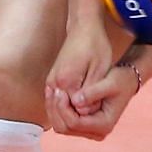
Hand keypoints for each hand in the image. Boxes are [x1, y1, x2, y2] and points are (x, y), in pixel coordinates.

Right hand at [44, 18, 122, 134]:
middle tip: (93, 117)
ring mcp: (50, 83)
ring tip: (88, 116)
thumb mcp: (100, 69)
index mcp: (65, 82)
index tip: (99, 109)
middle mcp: (53, 84)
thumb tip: (84, 113)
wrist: (83, 28)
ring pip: (54, 113)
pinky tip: (80, 110)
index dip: (87, 116)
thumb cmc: (95, 46)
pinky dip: (65, 111)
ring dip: (69, 118)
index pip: (73, 113)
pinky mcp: (52, 81)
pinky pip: (54, 105)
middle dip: (75, 123)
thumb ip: (91, 92)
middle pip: (59, 117)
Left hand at [51, 61, 139, 140]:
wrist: (126, 82)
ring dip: (55, 110)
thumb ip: (93, 92)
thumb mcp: (111, 82)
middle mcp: (97, 132)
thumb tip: (75, 101)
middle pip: (65, 128)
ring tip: (53, 92)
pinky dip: (57, 110)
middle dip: (56, 110)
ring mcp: (90, 131)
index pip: (75, 123)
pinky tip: (55, 95)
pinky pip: (63, 123)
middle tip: (54, 90)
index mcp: (104, 124)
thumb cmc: (120, 80)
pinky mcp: (84, 126)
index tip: (60, 91)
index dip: (63, 108)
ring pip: (62, 127)